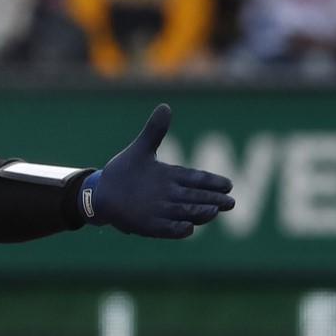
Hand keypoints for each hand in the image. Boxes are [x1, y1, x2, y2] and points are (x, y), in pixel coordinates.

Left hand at [79, 104, 233, 237]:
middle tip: (231, 202)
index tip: (229, 184)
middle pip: (196, 198)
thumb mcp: (140, 149)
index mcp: (172, 177)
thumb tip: (165, 106)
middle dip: (213, 200)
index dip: (212, 182)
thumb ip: (154, 131)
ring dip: (199, 213)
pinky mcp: (148, 225)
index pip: (197, 179)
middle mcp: (170, 195)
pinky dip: (177, 229)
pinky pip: (166, 229)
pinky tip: (188, 229)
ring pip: (185, 213)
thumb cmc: (126, 171)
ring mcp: (160, 211)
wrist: (104, 193)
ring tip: (213, 211)